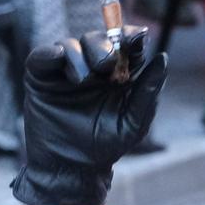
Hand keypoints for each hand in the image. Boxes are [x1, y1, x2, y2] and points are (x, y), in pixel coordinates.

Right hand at [12, 28, 166, 204]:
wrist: (72, 167)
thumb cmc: (106, 146)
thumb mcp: (133, 122)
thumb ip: (148, 92)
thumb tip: (162, 58)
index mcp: (117, 74)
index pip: (125, 45)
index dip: (131, 36)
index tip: (137, 37)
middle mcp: (91, 67)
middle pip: (98, 39)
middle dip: (103, 46)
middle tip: (106, 63)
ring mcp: (65, 70)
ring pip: (71, 44)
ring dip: (78, 55)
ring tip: (81, 79)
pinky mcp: (41, 76)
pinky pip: (44, 54)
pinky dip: (51, 52)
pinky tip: (59, 58)